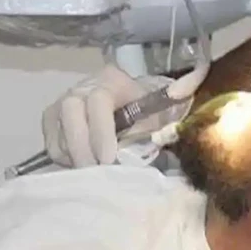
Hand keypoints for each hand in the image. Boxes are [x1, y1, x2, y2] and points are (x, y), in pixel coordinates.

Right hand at [42, 65, 191, 167]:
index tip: (110, 159)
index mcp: (111, 81)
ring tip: (94, 173)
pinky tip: (85, 166)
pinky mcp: (51, 121)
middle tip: (97, 172)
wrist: (131, 109)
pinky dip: (66, 158)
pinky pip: (52, 143)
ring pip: (58, 130)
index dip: (101, 131)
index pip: (99, 102)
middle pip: (69, 111)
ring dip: (75, 155)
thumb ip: (180, 93)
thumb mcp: (166, 105)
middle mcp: (82, 87)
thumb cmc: (149, 111)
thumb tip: (198, 76)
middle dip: (82, 146)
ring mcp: (62, 103)